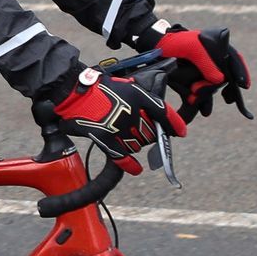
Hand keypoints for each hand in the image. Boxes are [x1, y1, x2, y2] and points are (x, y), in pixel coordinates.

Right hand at [50, 67, 185, 173]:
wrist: (76, 92)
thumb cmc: (101, 87)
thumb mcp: (129, 86)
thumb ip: (144, 98)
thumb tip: (159, 114)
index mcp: (139, 96)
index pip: (163, 112)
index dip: (175, 124)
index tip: (180, 132)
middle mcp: (132, 113)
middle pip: (151, 132)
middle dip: (149, 132)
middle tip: (139, 127)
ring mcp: (120, 128)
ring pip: (139, 144)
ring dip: (137, 143)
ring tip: (127, 134)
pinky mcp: (106, 139)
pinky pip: (123, 157)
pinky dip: (130, 165)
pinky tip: (136, 169)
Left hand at [156, 28, 252, 122]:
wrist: (155, 46)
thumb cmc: (175, 43)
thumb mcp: (192, 49)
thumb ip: (206, 63)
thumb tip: (221, 80)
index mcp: (217, 46)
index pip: (234, 59)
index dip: (240, 72)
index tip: (243, 85)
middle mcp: (214, 57)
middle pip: (226, 75)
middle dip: (227, 88)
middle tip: (228, 99)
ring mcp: (205, 68)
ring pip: (214, 85)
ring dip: (211, 96)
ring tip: (210, 108)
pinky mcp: (195, 77)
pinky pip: (204, 90)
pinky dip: (204, 100)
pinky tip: (204, 111)